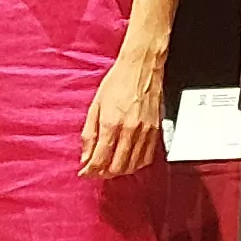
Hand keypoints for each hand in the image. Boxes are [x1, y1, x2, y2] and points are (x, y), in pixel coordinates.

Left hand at [77, 46, 167, 178]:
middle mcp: (129, 130)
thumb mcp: (95, 105)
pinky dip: (136, 164)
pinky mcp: (156, 130)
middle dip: (103, 174)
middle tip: (96, 171)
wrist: (142, 67)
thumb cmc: (118, 82)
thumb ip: (89, 134)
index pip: (99, 159)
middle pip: (116, 167)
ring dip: (119, 171)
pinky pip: (147, 158)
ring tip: (110, 167)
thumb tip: (85, 157)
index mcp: (111, 123)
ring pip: (132, 165)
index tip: (84, 172)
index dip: (90, 171)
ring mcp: (145, 131)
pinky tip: (128, 161)